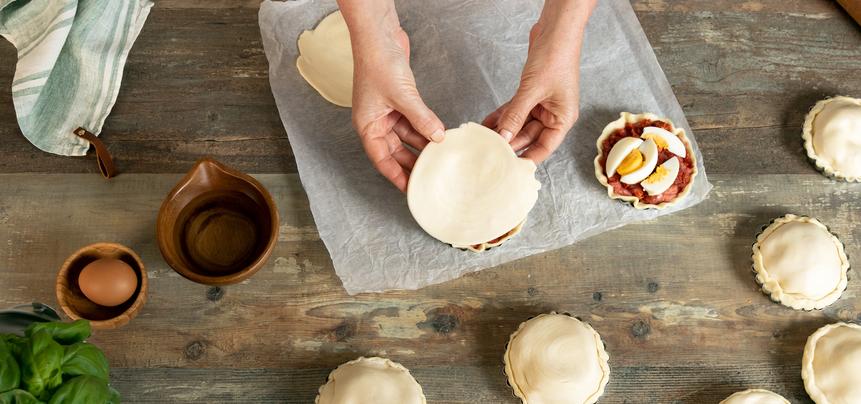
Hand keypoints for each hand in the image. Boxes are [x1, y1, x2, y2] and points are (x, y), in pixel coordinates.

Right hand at [338, 0, 444, 191]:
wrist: (380, 35)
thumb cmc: (378, 63)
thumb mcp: (402, 96)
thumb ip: (421, 119)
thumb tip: (438, 137)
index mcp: (367, 125)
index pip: (382, 159)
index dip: (396, 176)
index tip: (410, 190)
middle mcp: (376, 121)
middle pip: (395, 151)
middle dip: (412, 164)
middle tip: (429, 178)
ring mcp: (387, 111)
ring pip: (407, 137)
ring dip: (422, 146)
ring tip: (439, 159)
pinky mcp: (399, 101)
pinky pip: (413, 121)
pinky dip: (425, 128)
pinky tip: (439, 136)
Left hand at [483, 0, 595, 163]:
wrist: (555, 31)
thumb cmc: (555, 58)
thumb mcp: (532, 91)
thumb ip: (516, 115)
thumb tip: (504, 137)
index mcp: (563, 118)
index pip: (545, 147)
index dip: (528, 158)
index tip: (511, 168)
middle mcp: (554, 114)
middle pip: (529, 136)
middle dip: (510, 143)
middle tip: (489, 152)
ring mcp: (542, 105)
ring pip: (519, 124)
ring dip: (503, 130)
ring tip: (484, 140)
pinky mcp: (531, 94)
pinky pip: (515, 111)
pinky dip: (502, 116)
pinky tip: (487, 124)